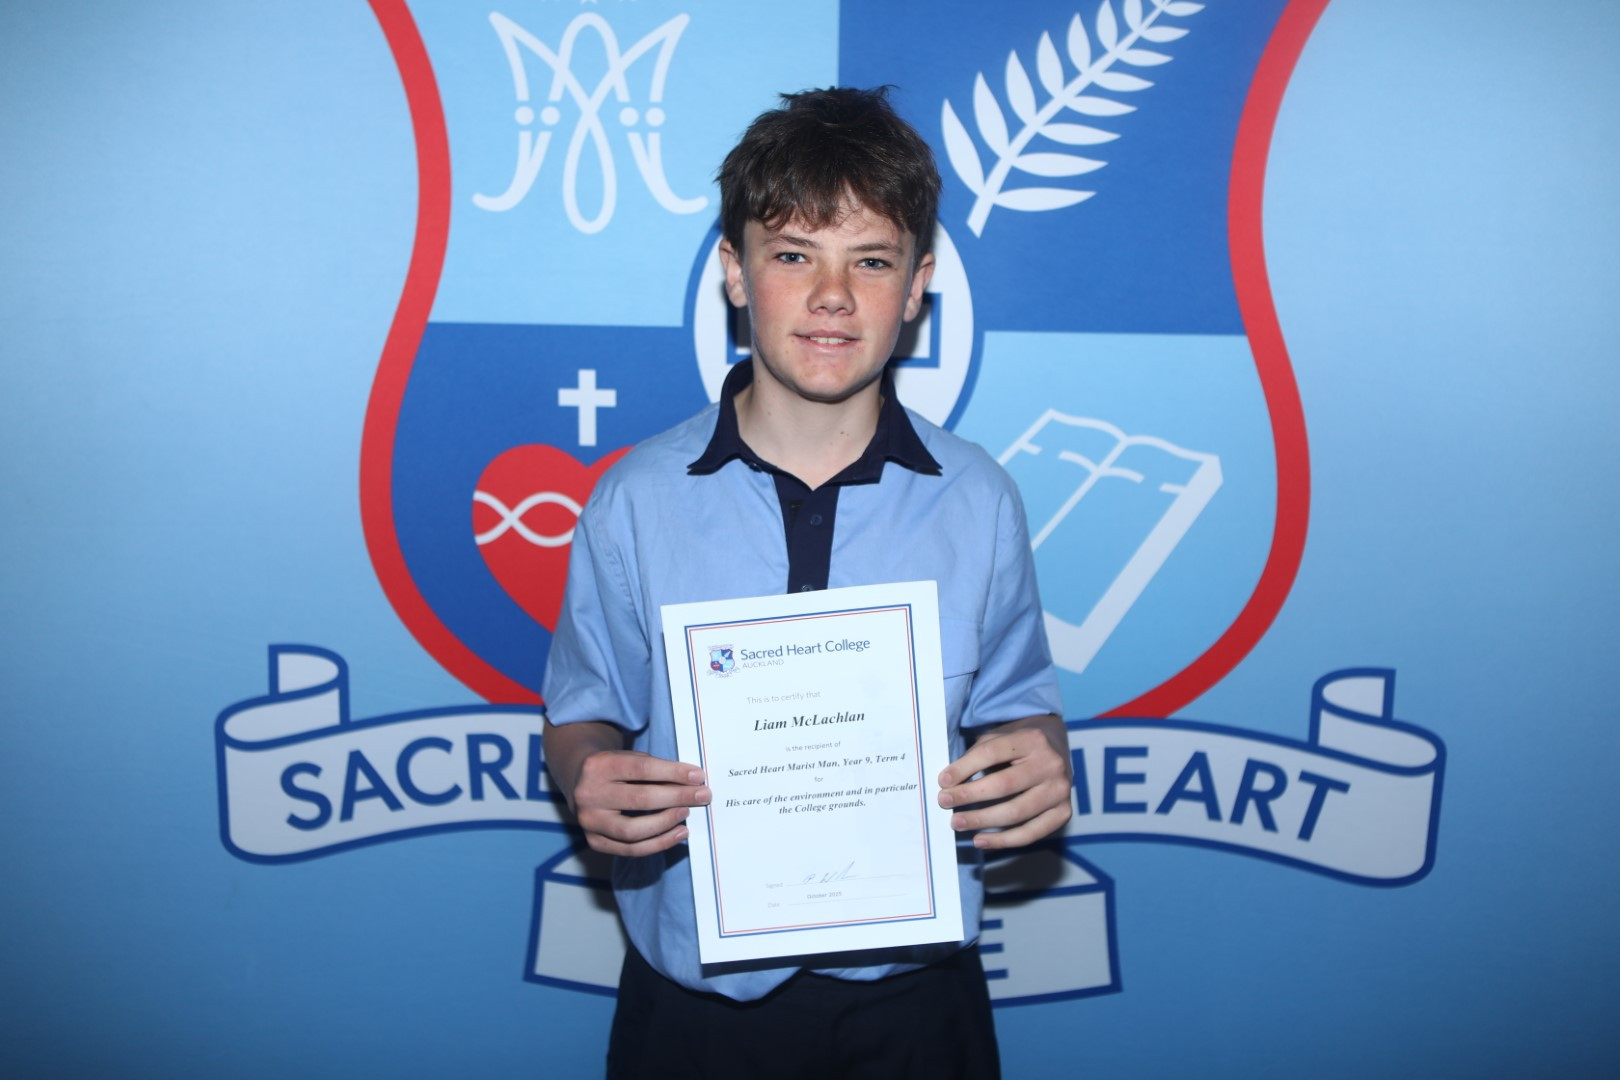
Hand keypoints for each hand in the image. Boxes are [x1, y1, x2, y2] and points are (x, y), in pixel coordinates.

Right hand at [569, 750, 710, 856]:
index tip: (698, 777)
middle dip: (677, 798)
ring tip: (687, 814)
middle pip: (640, 799)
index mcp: (598, 766)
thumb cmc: (615, 769)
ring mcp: (589, 822)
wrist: (579, 783)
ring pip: (634, 831)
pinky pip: (630, 850)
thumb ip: (655, 769)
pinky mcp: (594, 842)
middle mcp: (589, 795)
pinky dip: (658, 844)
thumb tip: (692, 784)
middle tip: (702, 796)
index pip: (642, 769)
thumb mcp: (628, 758)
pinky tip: (678, 833)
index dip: (673, 773)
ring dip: (667, 823)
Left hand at [936, 714, 1071, 848]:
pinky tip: (980, 839)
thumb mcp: (1000, 737)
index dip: (964, 768)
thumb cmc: (1019, 745)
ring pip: (1016, 812)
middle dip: (969, 795)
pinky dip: (1003, 840)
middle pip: (1004, 785)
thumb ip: (977, 756)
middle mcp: (1051, 764)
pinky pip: (1031, 833)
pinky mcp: (1064, 813)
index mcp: (1032, 739)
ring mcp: (1060, 790)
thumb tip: (949, 784)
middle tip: (944, 802)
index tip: (943, 781)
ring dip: (982, 820)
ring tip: (957, 823)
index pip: (992, 753)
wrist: (1057, 747)